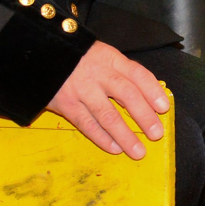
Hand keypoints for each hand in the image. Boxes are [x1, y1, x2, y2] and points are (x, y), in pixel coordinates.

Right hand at [46, 41, 169, 158]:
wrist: (40, 53)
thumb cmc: (78, 57)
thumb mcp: (101, 55)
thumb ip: (121, 72)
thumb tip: (148, 96)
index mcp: (111, 59)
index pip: (137, 74)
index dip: (152, 91)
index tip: (164, 108)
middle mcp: (98, 74)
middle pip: (127, 95)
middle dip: (144, 117)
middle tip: (156, 134)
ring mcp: (81, 90)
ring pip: (107, 115)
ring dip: (124, 135)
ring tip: (138, 151)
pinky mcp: (66, 104)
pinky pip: (87, 124)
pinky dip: (101, 138)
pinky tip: (114, 148)